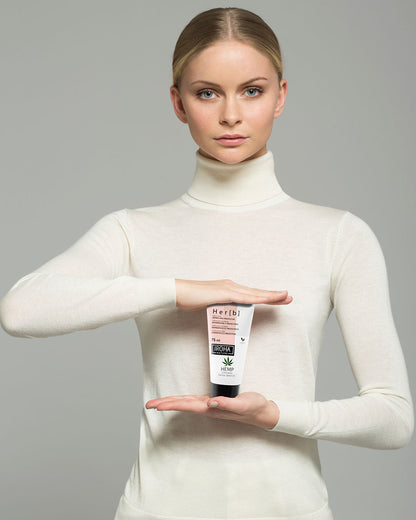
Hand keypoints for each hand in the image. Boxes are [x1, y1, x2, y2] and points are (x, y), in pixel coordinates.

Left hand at [146, 392, 279, 429]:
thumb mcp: (242, 404)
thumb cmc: (253, 407)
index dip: (172, 404)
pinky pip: (193, 401)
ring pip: (186, 403)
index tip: (158, 406)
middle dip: (165, 404)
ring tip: (156, 404)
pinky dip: (182, 400)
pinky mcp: (214, 401)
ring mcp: (210, 405)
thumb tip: (210, 403)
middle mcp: (208, 407)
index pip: (188, 406)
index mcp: (212, 408)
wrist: (261, 411)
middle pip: (183, 405)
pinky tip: (177, 400)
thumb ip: (226, 404)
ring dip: (171, 402)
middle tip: (148, 405)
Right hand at [175, 278, 291, 310]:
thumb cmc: (190, 299)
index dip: (265, 296)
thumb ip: (220, 311)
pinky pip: (245, 297)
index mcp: (228, 289)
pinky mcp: (224, 293)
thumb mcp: (210, 306)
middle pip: (257, 292)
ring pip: (254, 294)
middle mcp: (231, 286)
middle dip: (274, 295)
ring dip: (271, 295)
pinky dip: (258, 298)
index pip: (251, 294)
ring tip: (285, 297)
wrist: (177, 292)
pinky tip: (267, 299)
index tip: (279, 298)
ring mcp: (228, 288)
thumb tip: (226, 319)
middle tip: (289, 297)